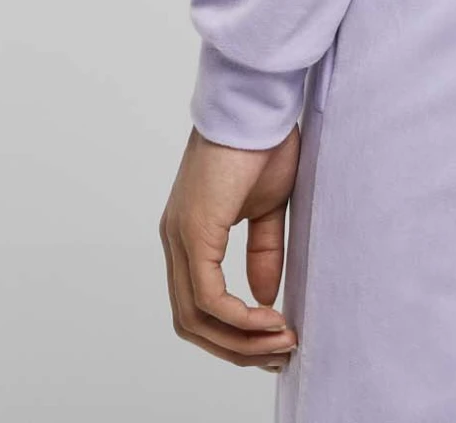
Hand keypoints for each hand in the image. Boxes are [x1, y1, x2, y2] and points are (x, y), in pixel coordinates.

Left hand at [160, 125, 302, 372]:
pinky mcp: (194, 231)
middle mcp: (175, 239)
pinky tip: (269, 318)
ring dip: (240, 340)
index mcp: (189, 233)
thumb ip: (262, 252)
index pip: (198, 305)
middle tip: (278, 354)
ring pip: (196, 318)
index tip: (274, 339)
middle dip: (236, 348)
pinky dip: (239, 318)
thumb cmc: (264, 140)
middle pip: (192, 322)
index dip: (233, 333)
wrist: (257, 101)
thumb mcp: (268, 208)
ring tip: (280, 342)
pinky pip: (209, 297)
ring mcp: (180, 236)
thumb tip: (264, 299)